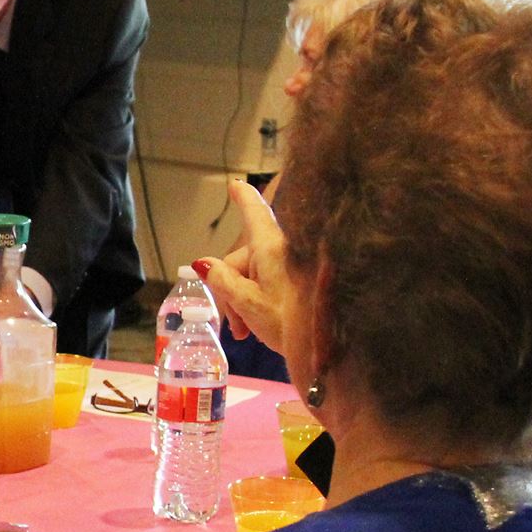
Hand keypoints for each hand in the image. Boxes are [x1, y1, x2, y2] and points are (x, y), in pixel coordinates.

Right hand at [196, 179, 290, 348]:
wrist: (329, 346)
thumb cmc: (290, 322)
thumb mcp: (247, 302)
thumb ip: (222, 280)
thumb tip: (202, 264)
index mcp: (268, 247)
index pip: (253, 212)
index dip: (243, 197)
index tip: (235, 184)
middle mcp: (281, 251)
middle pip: (243, 258)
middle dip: (230, 287)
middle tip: (235, 326)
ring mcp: (292, 266)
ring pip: (254, 274)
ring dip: (243, 300)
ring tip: (247, 332)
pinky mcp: (300, 282)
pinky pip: (271, 283)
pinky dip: (260, 301)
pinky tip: (259, 327)